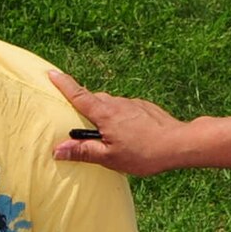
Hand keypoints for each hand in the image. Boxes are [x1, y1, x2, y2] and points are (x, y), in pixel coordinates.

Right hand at [48, 70, 195, 175]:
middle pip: (94, 100)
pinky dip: (120, 118)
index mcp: (105, 114)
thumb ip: (83, 152)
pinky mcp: (144, 108)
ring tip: (108, 135)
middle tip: (80, 123)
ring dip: (104, 115)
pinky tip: (129, 135)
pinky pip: (125, 110)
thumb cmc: (144, 153)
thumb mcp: (110, 158)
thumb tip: (58, 150)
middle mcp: (117, 103)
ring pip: (111, 106)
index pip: (78, 95)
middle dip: (85, 107)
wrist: (179, 143)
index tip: (51, 73)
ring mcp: (132, 104)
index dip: (63, 84)